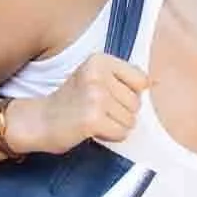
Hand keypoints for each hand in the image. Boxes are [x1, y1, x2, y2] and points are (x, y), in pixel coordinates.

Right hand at [9, 53, 148, 153]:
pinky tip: (93, 129)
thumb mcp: (96, 79)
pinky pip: (121, 132)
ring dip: (115, 125)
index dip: (128, 94)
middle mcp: (97, 75)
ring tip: (94, 119)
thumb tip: (157, 82)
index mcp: (100, 60)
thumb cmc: (71, 102)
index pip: (141, 80)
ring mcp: (94, 96)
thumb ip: (124, 79)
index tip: (107, 96)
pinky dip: (110, 136)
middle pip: (137, 102)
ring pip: (131, 120)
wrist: (39, 120)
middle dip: (121, 112)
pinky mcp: (92, 119)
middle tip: (96, 110)